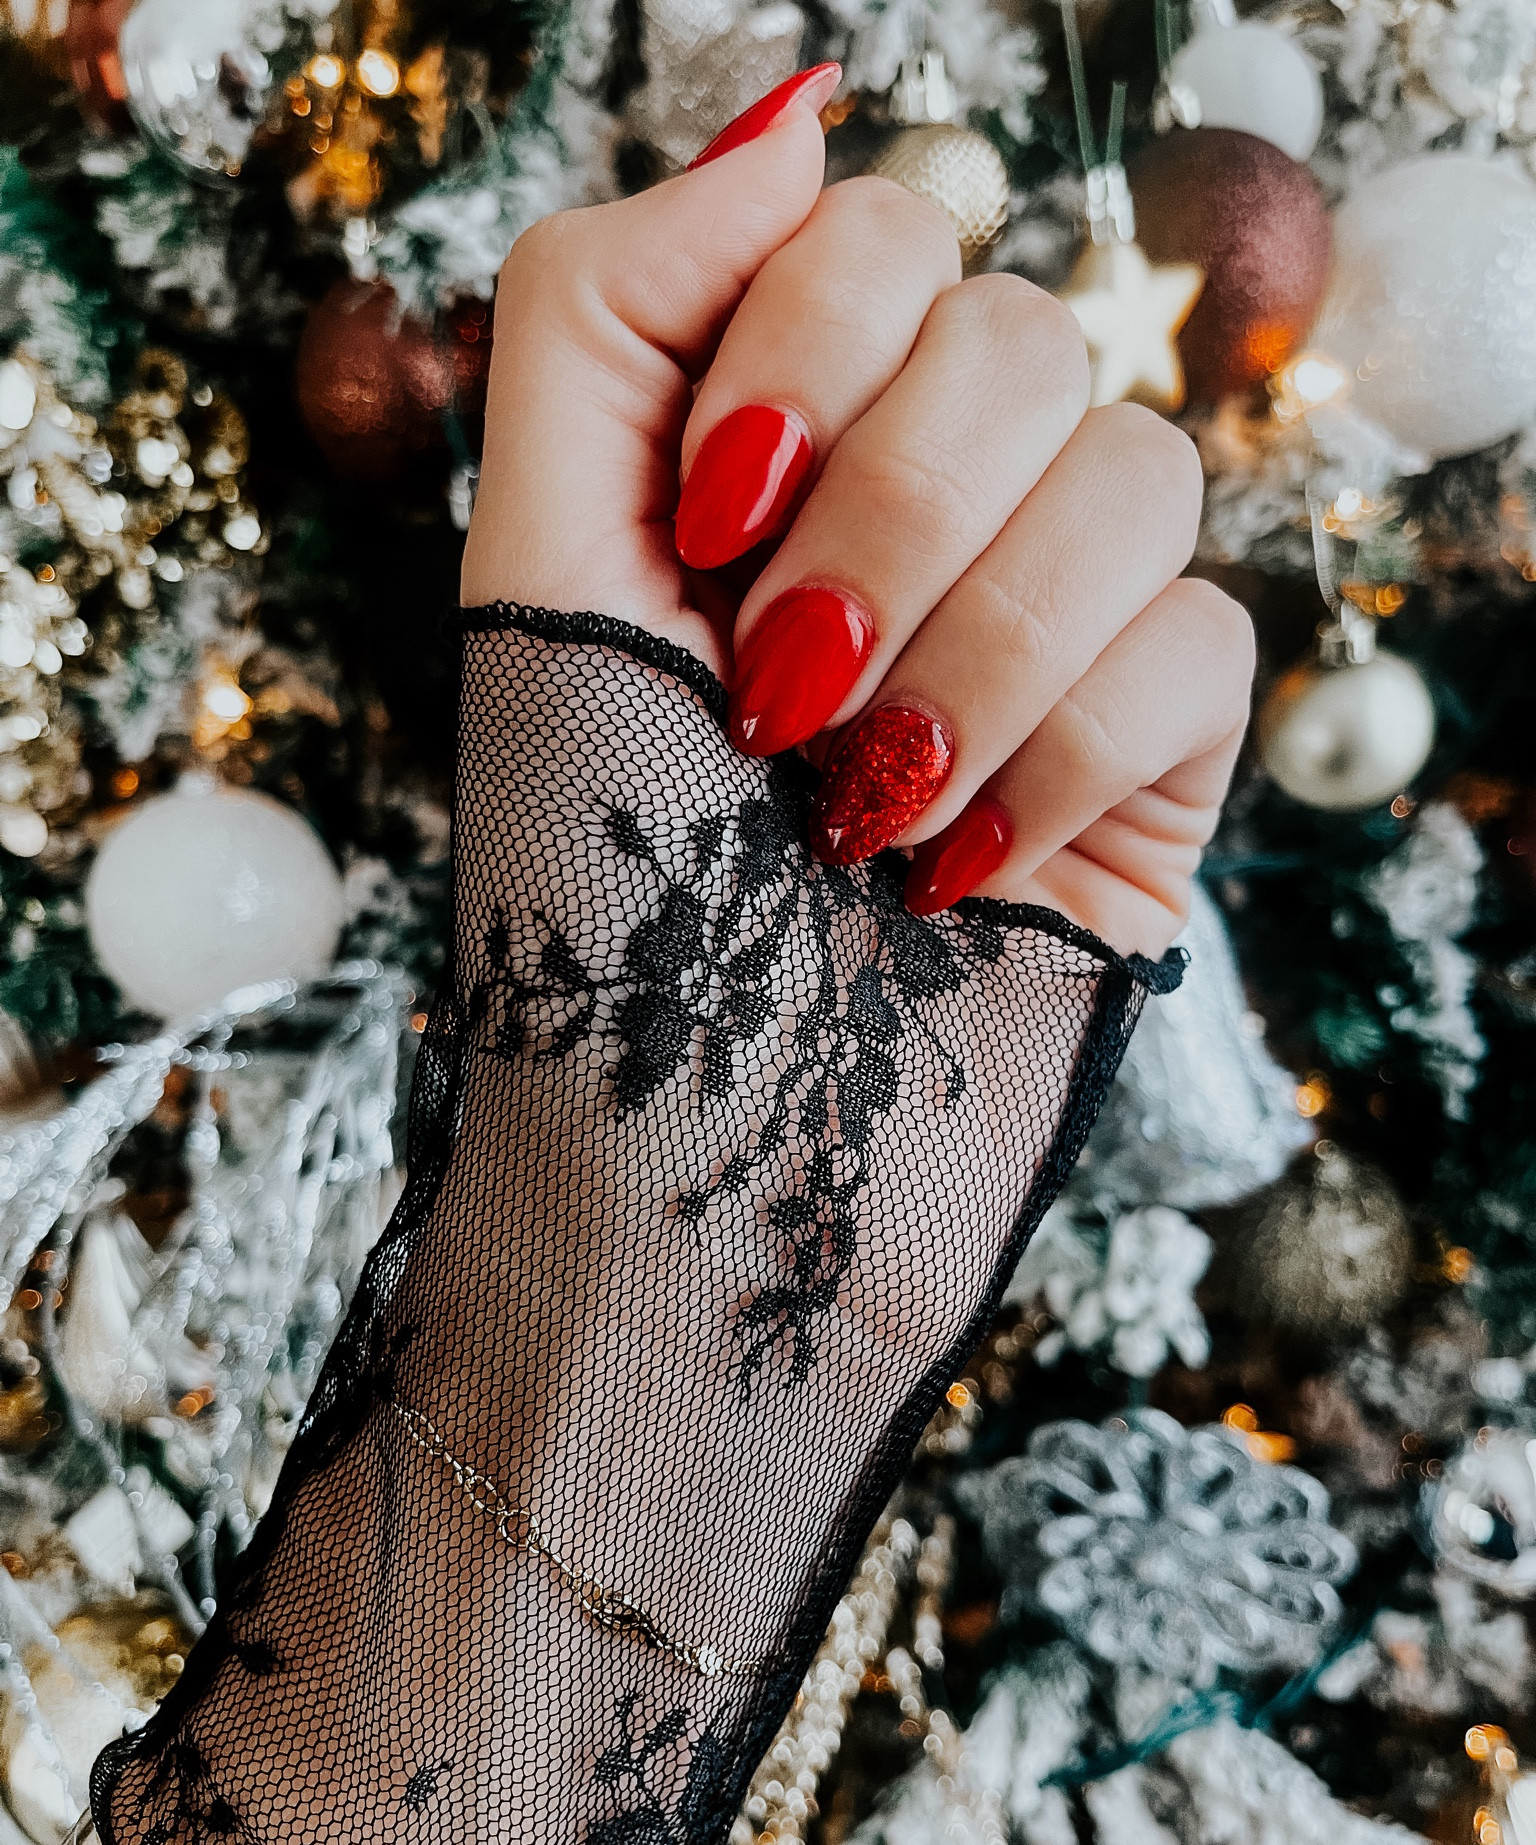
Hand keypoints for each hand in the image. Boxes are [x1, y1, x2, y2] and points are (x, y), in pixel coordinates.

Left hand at [461, 64, 1253, 956]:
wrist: (697, 1114)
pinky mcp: (1164, 732)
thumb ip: (606, 311)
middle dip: (884, 530)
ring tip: (857, 806)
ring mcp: (1069, 604)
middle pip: (1020, 336)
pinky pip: (1198, 641)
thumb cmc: (601, 859)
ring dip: (968, 661)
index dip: (806, 355)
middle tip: (780, 699)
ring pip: (1135, 469)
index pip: (883, 233)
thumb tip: (793, 119)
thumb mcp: (535, 569)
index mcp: (795, 432)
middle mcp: (945, 490)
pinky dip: (1050, 766)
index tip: (705, 529)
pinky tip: (953, 868)